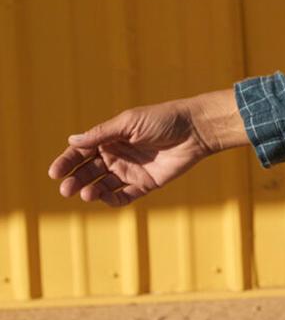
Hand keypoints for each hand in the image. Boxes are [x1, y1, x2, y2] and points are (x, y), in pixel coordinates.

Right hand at [47, 99, 214, 207]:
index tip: (54, 172)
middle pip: (89, 172)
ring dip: (92, 192)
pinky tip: (105, 198)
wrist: (195, 130)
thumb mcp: (129, 122)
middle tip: (66, 188)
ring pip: (104, 186)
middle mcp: (118, 155)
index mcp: (111, 138)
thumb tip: (72, 140)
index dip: (67, 162)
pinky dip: (113, 200)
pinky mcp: (146, 183)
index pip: (82, 152)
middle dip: (75, 181)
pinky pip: (125, 196)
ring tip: (87, 194)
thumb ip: (101, 134)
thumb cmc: (163, 119)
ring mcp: (131, 170)